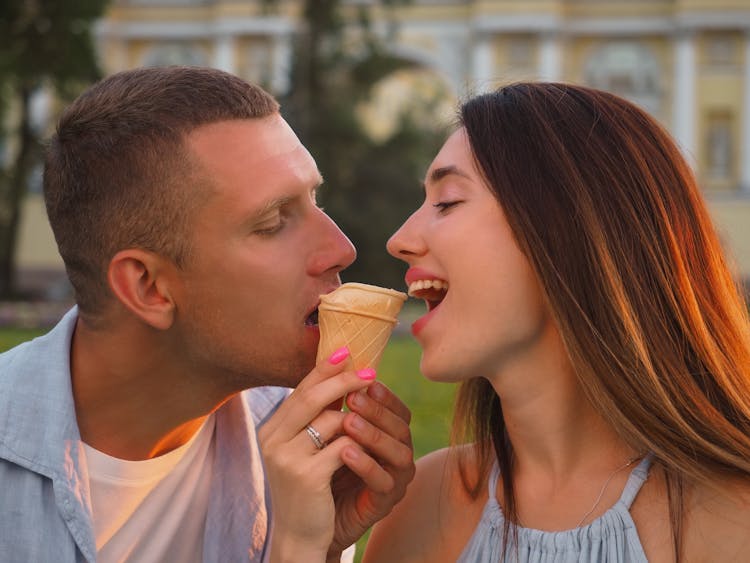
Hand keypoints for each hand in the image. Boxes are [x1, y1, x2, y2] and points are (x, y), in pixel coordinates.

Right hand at [258, 348, 384, 561]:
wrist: (299, 537)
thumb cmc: (307, 489)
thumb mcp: (306, 449)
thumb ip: (315, 419)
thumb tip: (340, 380)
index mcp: (271, 429)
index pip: (299, 390)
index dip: (323, 369)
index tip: (346, 351)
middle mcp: (272, 439)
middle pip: (312, 397)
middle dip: (343, 381)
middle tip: (369, 371)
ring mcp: (286, 458)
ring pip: (331, 420)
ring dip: (358, 417)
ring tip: (374, 417)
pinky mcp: (306, 476)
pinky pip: (343, 447)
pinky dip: (361, 443)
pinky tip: (371, 444)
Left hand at [328, 381, 414, 557]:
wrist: (312, 519)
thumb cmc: (322, 467)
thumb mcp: (326, 431)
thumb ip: (333, 403)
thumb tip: (331, 357)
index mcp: (389, 434)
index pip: (397, 408)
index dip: (384, 394)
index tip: (365, 379)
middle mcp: (399, 454)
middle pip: (401, 427)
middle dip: (377, 410)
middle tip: (353, 397)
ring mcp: (396, 479)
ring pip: (398, 453)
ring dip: (373, 434)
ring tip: (348, 421)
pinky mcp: (385, 502)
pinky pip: (383, 481)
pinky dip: (366, 465)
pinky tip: (346, 452)